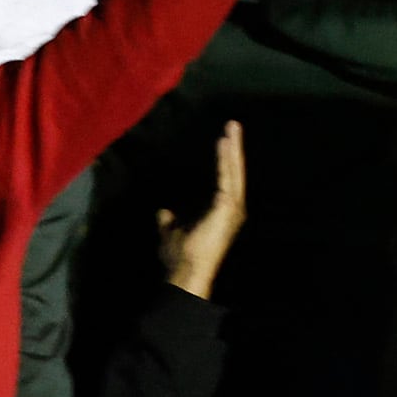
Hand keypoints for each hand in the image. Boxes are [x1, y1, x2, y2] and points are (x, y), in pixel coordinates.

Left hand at [157, 121, 246, 299]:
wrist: (185, 271)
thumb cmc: (180, 256)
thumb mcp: (170, 231)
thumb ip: (168, 220)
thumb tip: (162, 210)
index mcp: (221, 212)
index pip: (225, 179)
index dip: (225, 160)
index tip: (224, 141)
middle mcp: (232, 209)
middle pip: (234, 171)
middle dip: (234, 148)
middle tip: (233, 125)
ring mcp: (233, 208)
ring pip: (234, 171)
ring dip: (234, 149)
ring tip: (232, 128)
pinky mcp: (228, 207)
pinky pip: (227, 177)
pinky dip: (226, 160)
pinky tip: (224, 143)